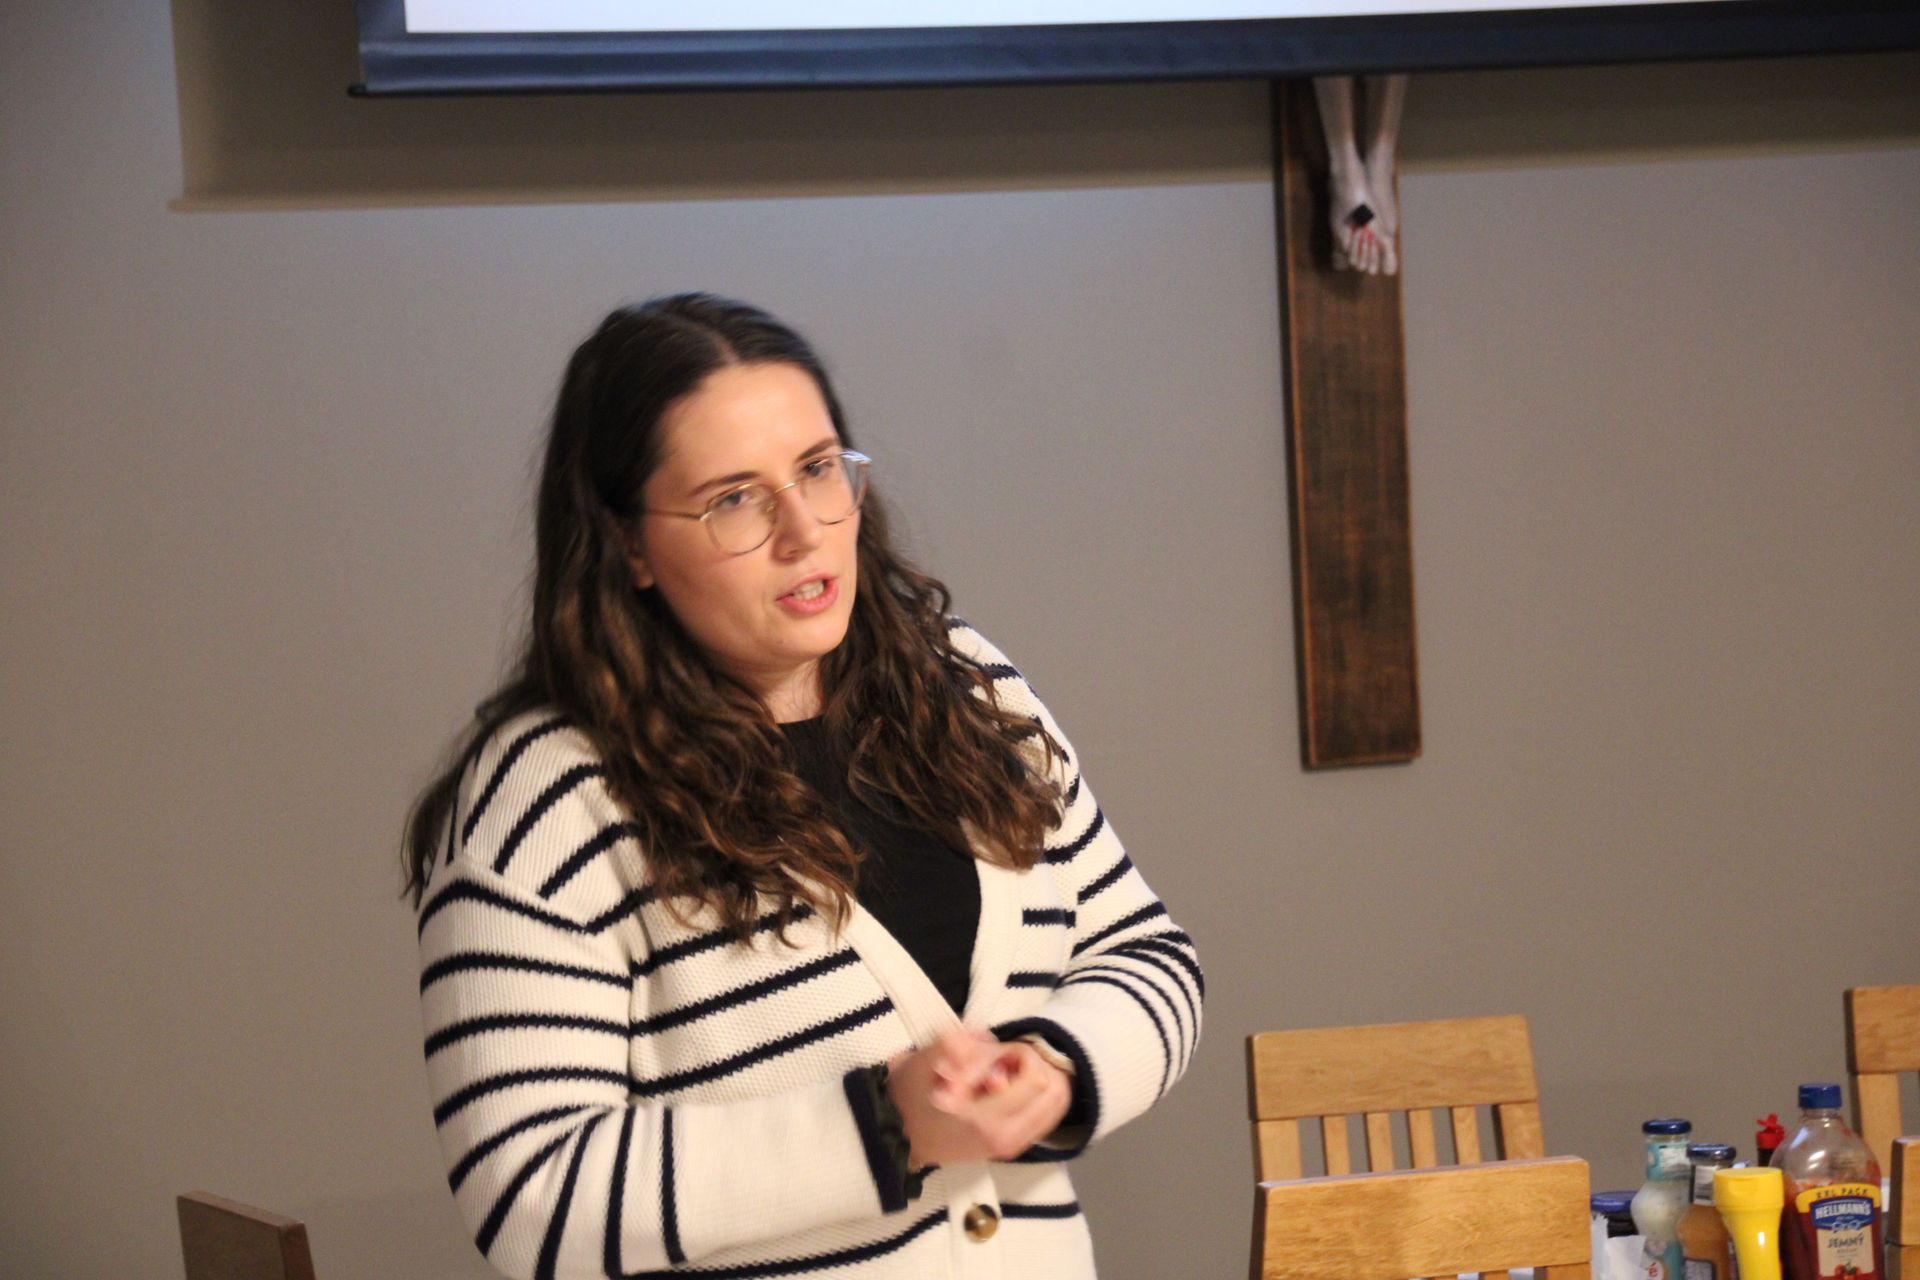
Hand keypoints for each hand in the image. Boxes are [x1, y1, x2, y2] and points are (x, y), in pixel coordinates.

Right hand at [887, 1028, 1073, 1165]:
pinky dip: (1037, 1097)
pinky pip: (1047, 1115)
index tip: (994, 1052)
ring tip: (1006, 1076)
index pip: (1037, 1077)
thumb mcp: (922, 1062)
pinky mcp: (1011, 1148)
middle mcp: (1005, 1138)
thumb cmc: (909, 1096)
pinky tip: (1009, 1090)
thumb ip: (952, 1044)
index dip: (1018, 1053)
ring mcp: (1011, 1147)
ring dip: (1038, 1082)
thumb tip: (981, 1034)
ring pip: (1057, 1103)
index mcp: (985, 1120)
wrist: (896, 1136)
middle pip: (1055, 1090)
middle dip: (1033, 1067)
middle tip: (1003, 1062)